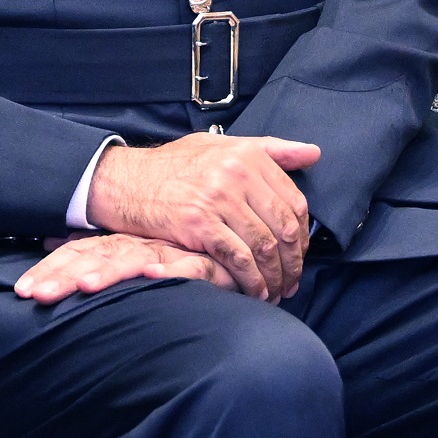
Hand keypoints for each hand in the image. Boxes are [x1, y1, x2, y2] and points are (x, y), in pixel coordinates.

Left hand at [12, 231, 235, 303]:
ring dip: (109, 272)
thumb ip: (94, 247)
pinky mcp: (208, 263)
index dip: (51, 269)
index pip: (79, 252)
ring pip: (134, 260)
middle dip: (64, 276)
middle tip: (35, 295)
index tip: (24, 290)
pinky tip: (152, 275)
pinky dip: (171, 270)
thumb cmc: (180, 250)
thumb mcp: (133, 251)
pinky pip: (190, 266)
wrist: (234, 238)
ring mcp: (173, 252)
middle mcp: (142, 244)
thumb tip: (48, 240)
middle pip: (96, 257)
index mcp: (122, 243)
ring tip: (84, 286)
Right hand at [85, 133, 321, 300]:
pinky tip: (254, 292)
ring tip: (276, 291)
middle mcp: (235, 173)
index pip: (294, 202)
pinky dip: (251, 281)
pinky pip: (238, 259)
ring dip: (275, 277)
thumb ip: (269, 149)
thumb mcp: (220, 146)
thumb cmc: (173, 166)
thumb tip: (313, 153)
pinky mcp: (198, 223)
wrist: (125, 180)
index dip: (302, 236)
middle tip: (292, 281)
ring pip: (264, 247)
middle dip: (293, 262)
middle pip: (283, 227)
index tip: (299, 254)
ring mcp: (216, 198)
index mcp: (246, 155)